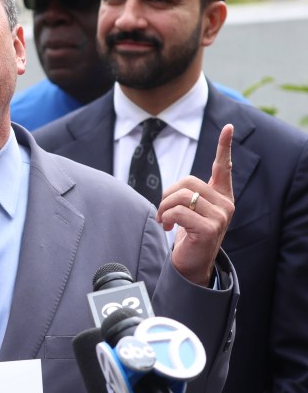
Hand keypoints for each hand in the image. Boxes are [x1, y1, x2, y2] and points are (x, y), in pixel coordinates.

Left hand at [159, 124, 234, 286]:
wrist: (191, 264)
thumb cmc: (188, 234)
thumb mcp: (191, 210)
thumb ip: (190, 194)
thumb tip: (179, 188)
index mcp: (221, 196)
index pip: (224, 168)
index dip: (224, 147)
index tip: (228, 128)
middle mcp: (225, 204)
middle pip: (188, 182)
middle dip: (168, 195)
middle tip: (163, 211)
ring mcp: (220, 217)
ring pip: (182, 196)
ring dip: (164, 207)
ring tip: (164, 219)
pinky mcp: (209, 228)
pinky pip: (178, 211)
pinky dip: (165, 217)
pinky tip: (167, 227)